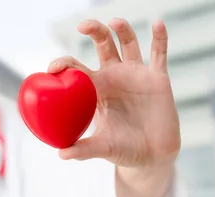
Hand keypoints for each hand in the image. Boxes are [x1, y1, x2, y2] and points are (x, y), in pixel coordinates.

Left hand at [48, 18, 180, 168]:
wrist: (153, 156)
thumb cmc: (124, 150)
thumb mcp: (103, 148)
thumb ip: (84, 149)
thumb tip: (61, 154)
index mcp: (97, 90)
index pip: (77, 69)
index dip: (65, 64)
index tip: (54, 68)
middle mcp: (115, 76)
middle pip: (103, 44)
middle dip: (94, 31)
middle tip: (83, 26)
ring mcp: (137, 75)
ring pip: (128, 43)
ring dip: (122, 29)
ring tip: (114, 22)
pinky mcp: (158, 78)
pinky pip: (160, 54)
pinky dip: (160, 38)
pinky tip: (157, 24)